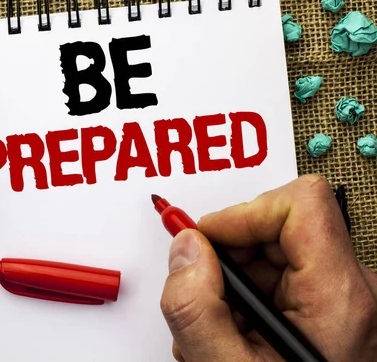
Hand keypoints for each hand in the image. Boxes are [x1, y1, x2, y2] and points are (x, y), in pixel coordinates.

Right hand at [160, 174, 376, 360]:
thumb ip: (197, 307)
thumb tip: (185, 249)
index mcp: (340, 301)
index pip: (301, 205)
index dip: (243, 213)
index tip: (206, 241)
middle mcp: (350, 292)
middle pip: (278, 224)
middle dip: (226, 253)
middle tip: (201, 290)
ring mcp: (338, 299)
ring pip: (269, 249)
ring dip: (227, 278)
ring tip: (214, 324)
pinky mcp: (323, 308)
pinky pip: (273, 274)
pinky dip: (239, 294)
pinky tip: (229, 330)